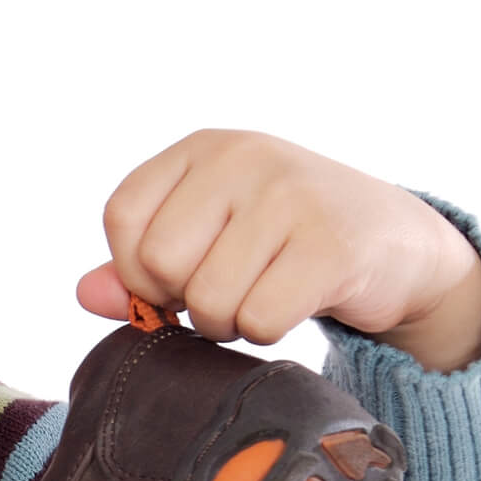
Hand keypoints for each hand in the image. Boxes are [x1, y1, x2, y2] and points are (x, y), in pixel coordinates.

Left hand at [76, 129, 480, 371]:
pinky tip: (290, 305)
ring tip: (257, 297)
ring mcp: (291, 196)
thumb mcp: (207, 233)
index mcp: (201, 149)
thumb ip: (138, 264)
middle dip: (183, 300)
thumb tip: (85, 293)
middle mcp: (243, 159)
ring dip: (226, 322)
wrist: (395, 241)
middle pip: (160, 262)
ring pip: (210, 299)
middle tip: (221, 293)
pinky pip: (260, 319)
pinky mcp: (332, 245)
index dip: (133, 267)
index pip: (121, 216)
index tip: (169, 281)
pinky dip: (266, 331)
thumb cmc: (280, 239)